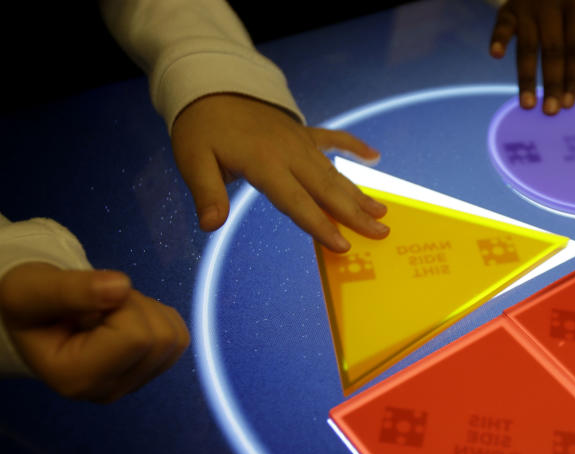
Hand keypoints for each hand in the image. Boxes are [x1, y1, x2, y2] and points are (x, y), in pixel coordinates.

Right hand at [0, 263, 189, 402]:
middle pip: (160, 339)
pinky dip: (156, 317)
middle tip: (97, 306)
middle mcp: (106, 391)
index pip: (136, 337)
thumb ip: (71, 290)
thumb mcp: (32, 289)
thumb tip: (121, 287)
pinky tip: (122, 319)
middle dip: (135, 307)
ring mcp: (131, 385)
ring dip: (146, 311)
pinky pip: (178, 337)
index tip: (88, 305)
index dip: (121, 306)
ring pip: (174, 337)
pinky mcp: (147, 373)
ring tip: (106, 312)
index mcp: (76, 378)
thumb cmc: (28, 304)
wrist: (30, 317)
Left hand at [171, 93, 388, 252]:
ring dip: (358, 192)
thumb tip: (211, 225)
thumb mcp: (192, 161)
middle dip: (355, 213)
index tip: (343, 246)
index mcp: (264, 163)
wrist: (210, 86)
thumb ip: (206, 194)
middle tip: (381, 233)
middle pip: (326, 188)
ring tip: (382, 212)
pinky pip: (333, 138)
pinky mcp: (302, 131)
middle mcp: (289, 152)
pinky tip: (374, 156)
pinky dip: (353, 146)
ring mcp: (299, 140)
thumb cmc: (200, 129)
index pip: (297, 201)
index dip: (320, 225)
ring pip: (334, 170)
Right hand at [490, 0, 574, 114]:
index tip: (568, 104)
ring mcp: (529, 5)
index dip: (573, 76)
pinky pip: (502, 25)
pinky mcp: (508, 8)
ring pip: (527, 46)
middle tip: (551, 111)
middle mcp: (553, 3)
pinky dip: (498, 39)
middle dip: (552, 82)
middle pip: (553, 49)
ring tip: (528, 104)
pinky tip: (496, 55)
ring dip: (527, 77)